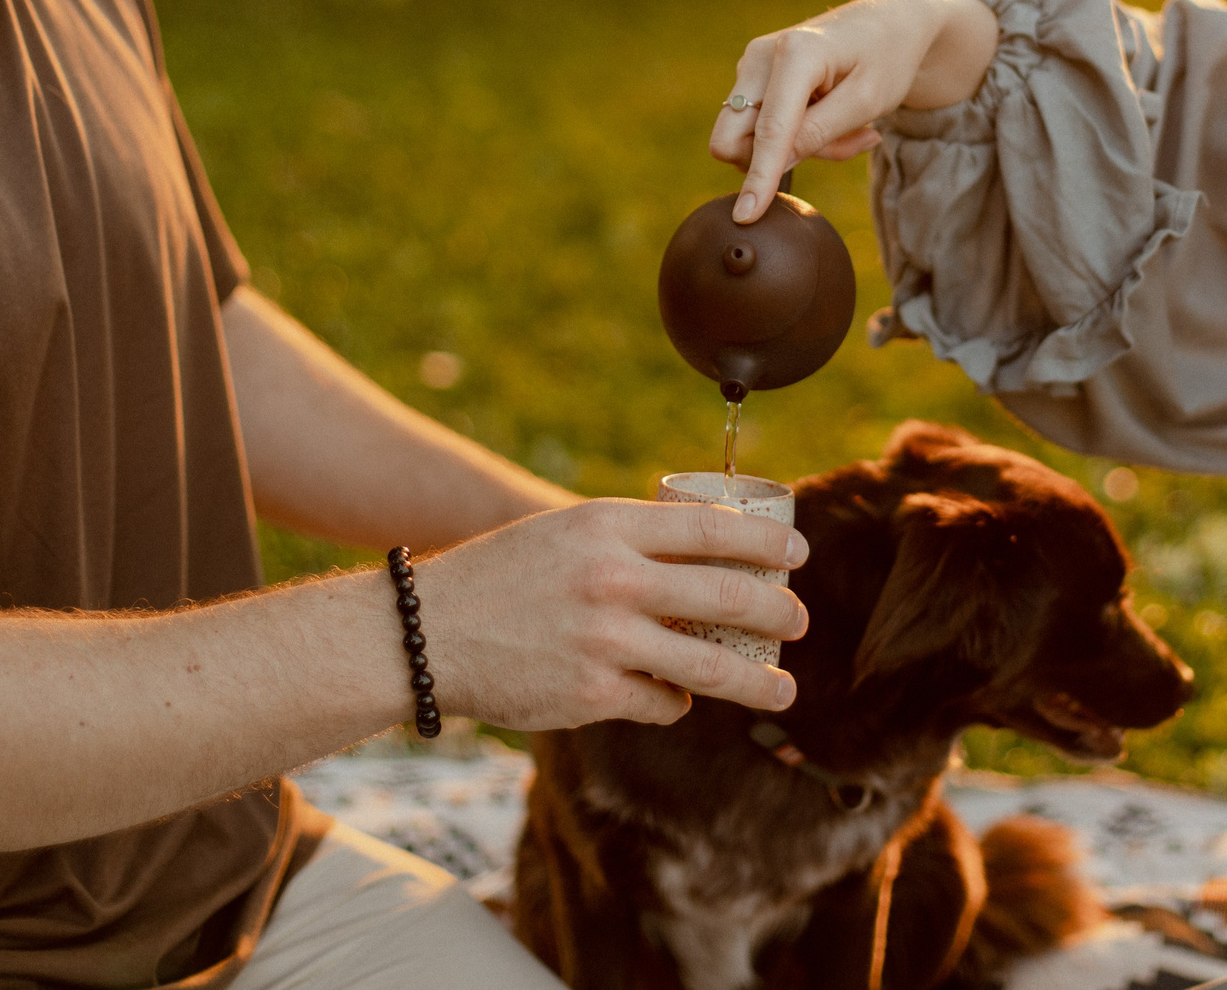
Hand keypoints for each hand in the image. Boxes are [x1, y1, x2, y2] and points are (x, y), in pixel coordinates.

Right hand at [413, 498, 810, 729]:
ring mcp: (606, 640)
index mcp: (607, 525)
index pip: (711, 528)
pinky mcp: (594, 694)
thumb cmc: (502, 577)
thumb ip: (629, 539)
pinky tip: (675, 697)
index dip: (766, 542)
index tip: (796, 554)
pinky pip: (663, 702)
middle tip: (799, 622)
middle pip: (728, 596)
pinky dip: (676, 702)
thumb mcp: (564, 532)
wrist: (426, 633)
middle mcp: (613, 579)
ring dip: (758, 681)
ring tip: (783, 689)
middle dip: (779, 613)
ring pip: (710, 666)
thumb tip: (710, 553)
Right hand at [710, 0, 998, 222]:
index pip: (768, 131)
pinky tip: (830, 115)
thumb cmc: (886, 59)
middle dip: (772, 160)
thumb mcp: (867, 101)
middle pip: (732, 136)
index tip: (745, 216)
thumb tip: (771, 167)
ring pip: (751, 138)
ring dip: (796, 147)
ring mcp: (752, 65)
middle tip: (835, 147)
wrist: (889, 23)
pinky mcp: (753, 77)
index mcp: (794, 54)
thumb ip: (819, 134)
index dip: (758, 177)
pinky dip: (794, 135)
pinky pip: (759, 127)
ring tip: (848, 127)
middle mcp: (761, 56)